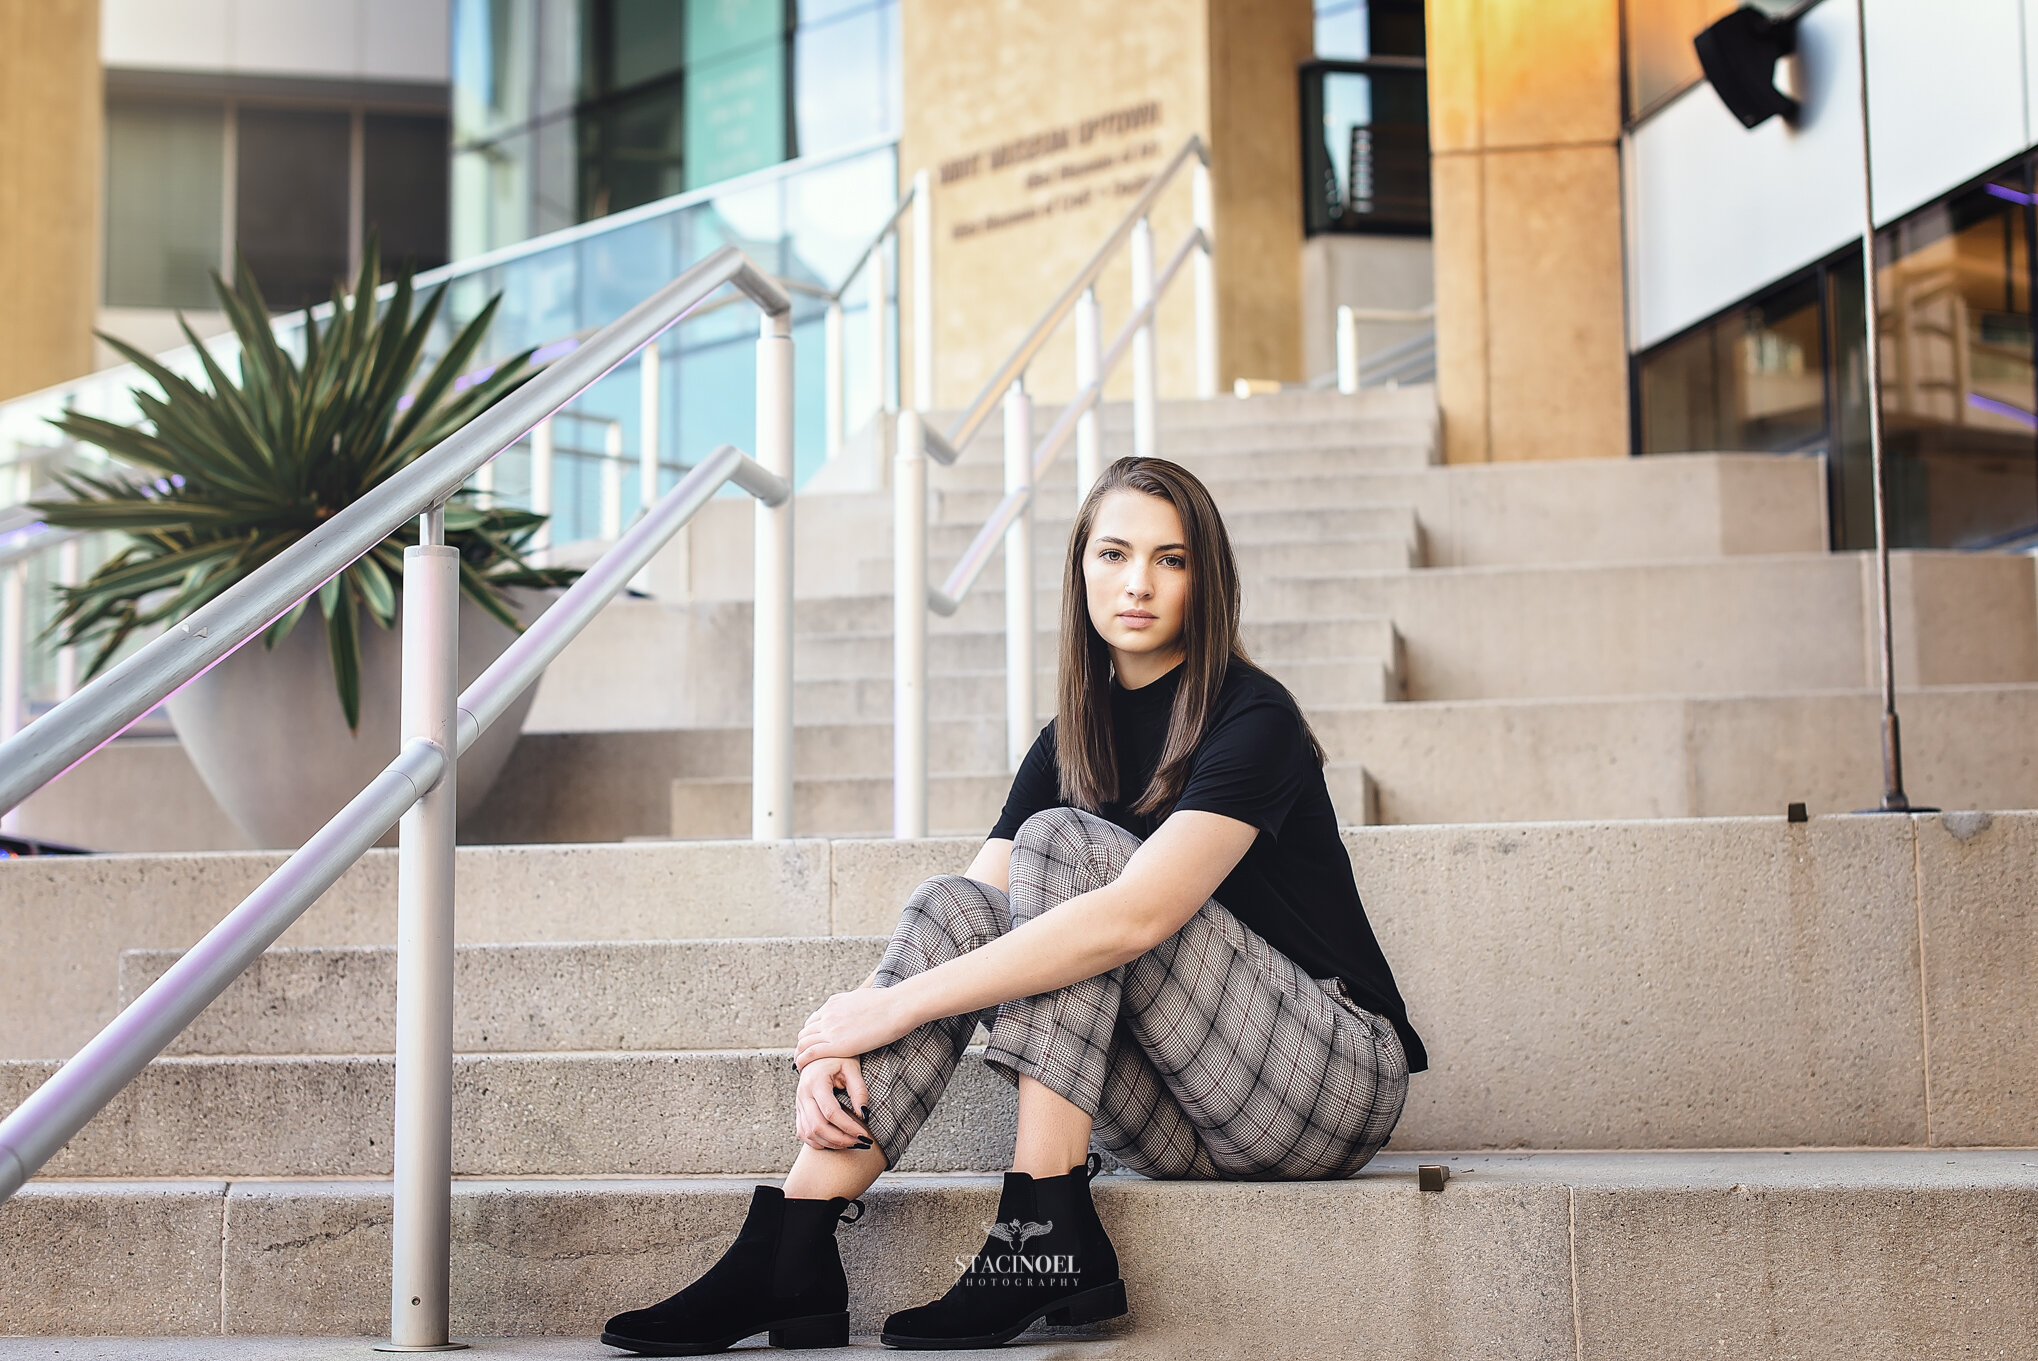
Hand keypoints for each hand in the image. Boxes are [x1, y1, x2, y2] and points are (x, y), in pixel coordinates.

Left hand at [795, 986, 914, 1068]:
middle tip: (804, 1057)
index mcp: (834, 1003)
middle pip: (805, 1032)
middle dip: (802, 1045)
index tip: (813, 1043)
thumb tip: (857, 1007)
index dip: (810, 1033)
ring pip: (803, 1042)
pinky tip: (801, 1068)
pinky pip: (810, 1053)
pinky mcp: (836, 1044)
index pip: (813, 1020)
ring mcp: (830, 1028)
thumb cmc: (889, 1003)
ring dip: (800, 1053)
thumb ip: (854, 1004)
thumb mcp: (864, 997)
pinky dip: (802, 1060)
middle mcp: (828, 1014)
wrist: (896, 1007)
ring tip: (800, 1065)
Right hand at [795, 1055, 871, 1150]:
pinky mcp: (798, 1109)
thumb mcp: (852, 1068)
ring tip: (849, 1143)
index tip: (864, 1134)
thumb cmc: (838, 1058)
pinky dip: (817, 1141)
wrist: (819, 1053)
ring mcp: (798, 1102)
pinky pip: (803, 1132)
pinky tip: (833, 1142)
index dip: (848, 1127)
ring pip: (809, 1132)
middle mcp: (803, 1094)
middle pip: (817, 1126)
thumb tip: (864, 1114)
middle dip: (840, 1139)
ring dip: (830, 1143)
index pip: (831, 1112)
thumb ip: (859, 1090)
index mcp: (816, 1082)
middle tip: (859, 1142)